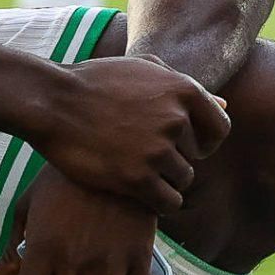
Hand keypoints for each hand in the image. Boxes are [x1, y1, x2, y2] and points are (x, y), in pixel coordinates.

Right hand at [33, 56, 230, 214]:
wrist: (52, 102)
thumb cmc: (94, 83)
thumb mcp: (142, 70)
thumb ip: (181, 86)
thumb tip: (223, 105)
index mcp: (183, 90)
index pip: (220, 128)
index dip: (205, 140)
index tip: (185, 146)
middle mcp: (176, 120)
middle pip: (197, 157)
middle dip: (176, 159)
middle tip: (145, 156)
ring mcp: (157, 150)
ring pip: (183, 180)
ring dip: (164, 181)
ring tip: (136, 171)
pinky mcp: (137, 178)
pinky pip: (169, 202)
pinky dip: (158, 203)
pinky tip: (139, 195)